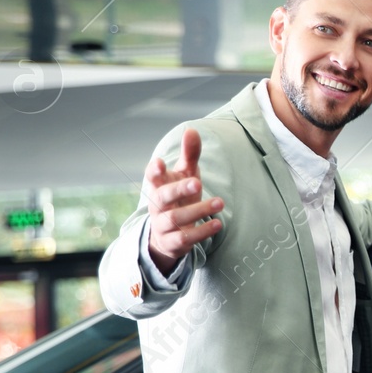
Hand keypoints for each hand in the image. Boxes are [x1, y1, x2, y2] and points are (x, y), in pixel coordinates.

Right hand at [144, 127, 222, 274]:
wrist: (169, 234)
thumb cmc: (180, 196)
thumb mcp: (186, 175)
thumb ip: (189, 154)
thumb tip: (192, 130)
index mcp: (158, 186)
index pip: (151, 177)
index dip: (153, 171)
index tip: (159, 163)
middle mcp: (157, 206)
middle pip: (162, 198)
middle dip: (178, 190)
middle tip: (197, 182)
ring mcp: (162, 225)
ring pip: (175, 219)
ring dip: (198, 211)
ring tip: (220, 202)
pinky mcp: (173, 242)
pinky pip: (184, 238)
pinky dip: (201, 232)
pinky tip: (218, 223)